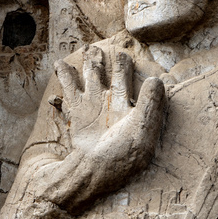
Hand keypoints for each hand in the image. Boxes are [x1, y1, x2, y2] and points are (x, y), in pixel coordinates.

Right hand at [54, 46, 164, 168]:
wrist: (94, 170)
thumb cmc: (122, 155)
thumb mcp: (142, 130)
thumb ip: (151, 105)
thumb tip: (157, 79)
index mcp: (130, 105)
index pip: (136, 82)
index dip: (134, 68)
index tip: (134, 54)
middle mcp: (112, 102)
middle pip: (113, 74)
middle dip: (112, 61)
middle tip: (112, 48)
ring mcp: (94, 105)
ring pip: (91, 76)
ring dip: (90, 62)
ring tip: (88, 49)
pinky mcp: (77, 110)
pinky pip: (70, 87)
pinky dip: (64, 74)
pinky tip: (59, 63)